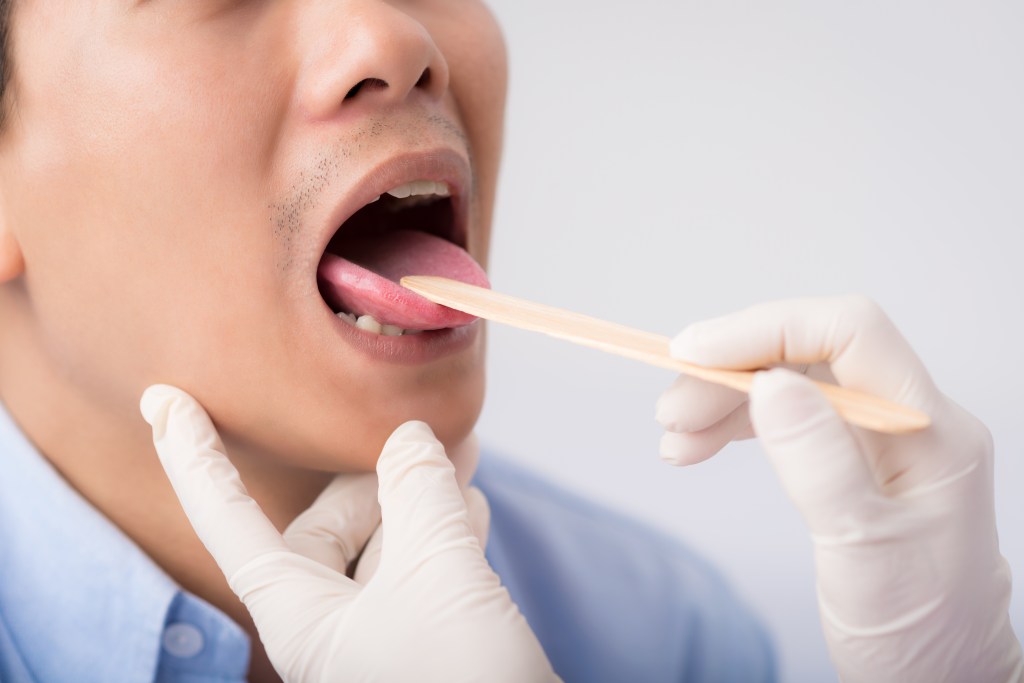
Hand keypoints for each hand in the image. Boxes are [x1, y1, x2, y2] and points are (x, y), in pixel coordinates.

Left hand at [141, 385, 556, 682]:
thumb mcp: (438, 578)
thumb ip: (419, 497)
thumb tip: (411, 438)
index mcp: (299, 619)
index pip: (228, 522)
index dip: (194, 457)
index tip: (163, 401)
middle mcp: (328, 627)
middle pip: (326, 527)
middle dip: (372, 478)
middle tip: (420, 435)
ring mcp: (376, 638)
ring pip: (382, 547)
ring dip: (417, 500)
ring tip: (458, 456)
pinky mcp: (422, 643)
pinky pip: (420, 571)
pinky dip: (441, 531)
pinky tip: (471, 502)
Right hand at [655, 296, 1021, 681]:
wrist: (940, 678)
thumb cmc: (916, 629)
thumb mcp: (863, 551)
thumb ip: (819, 463)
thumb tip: (770, 383)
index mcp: (931, 430)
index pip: (850, 332)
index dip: (765, 329)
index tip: (693, 353)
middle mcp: (909, 420)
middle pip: (810, 354)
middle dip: (732, 371)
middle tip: (670, 413)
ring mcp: (883, 440)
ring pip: (792, 384)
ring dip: (725, 400)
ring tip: (676, 439)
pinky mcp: (856, 461)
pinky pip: (790, 419)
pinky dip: (737, 425)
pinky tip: (700, 445)